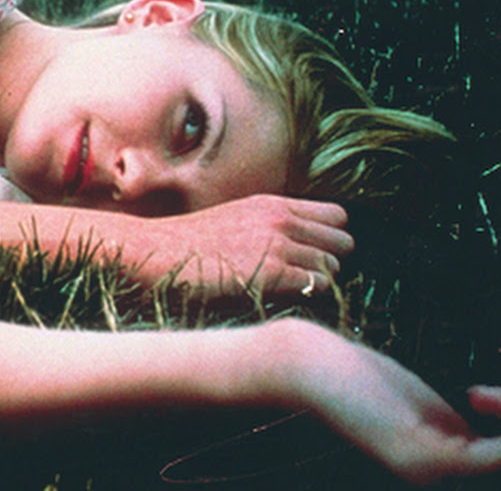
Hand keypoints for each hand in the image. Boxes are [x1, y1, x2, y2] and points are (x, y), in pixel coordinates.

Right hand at [146, 194, 352, 297]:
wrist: (157, 250)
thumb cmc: (194, 242)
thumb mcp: (238, 218)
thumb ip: (271, 225)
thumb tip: (302, 244)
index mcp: (274, 203)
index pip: (337, 215)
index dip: (331, 236)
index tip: (314, 252)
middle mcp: (281, 219)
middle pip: (343, 240)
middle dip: (332, 259)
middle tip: (308, 274)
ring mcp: (276, 244)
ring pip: (334, 266)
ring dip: (320, 280)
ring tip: (293, 289)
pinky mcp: (270, 272)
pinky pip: (316, 285)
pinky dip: (308, 294)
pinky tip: (285, 297)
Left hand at [290, 323, 500, 484]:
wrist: (305, 366)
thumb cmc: (353, 373)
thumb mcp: (414, 399)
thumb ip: (448, 422)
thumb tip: (488, 431)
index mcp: (429, 463)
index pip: (493, 460)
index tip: (479, 393)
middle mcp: (431, 476)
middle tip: (484, 394)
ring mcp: (428, 470)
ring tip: (487, 395)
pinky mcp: (423, 455)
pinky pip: (499, 457)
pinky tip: (483, 395)